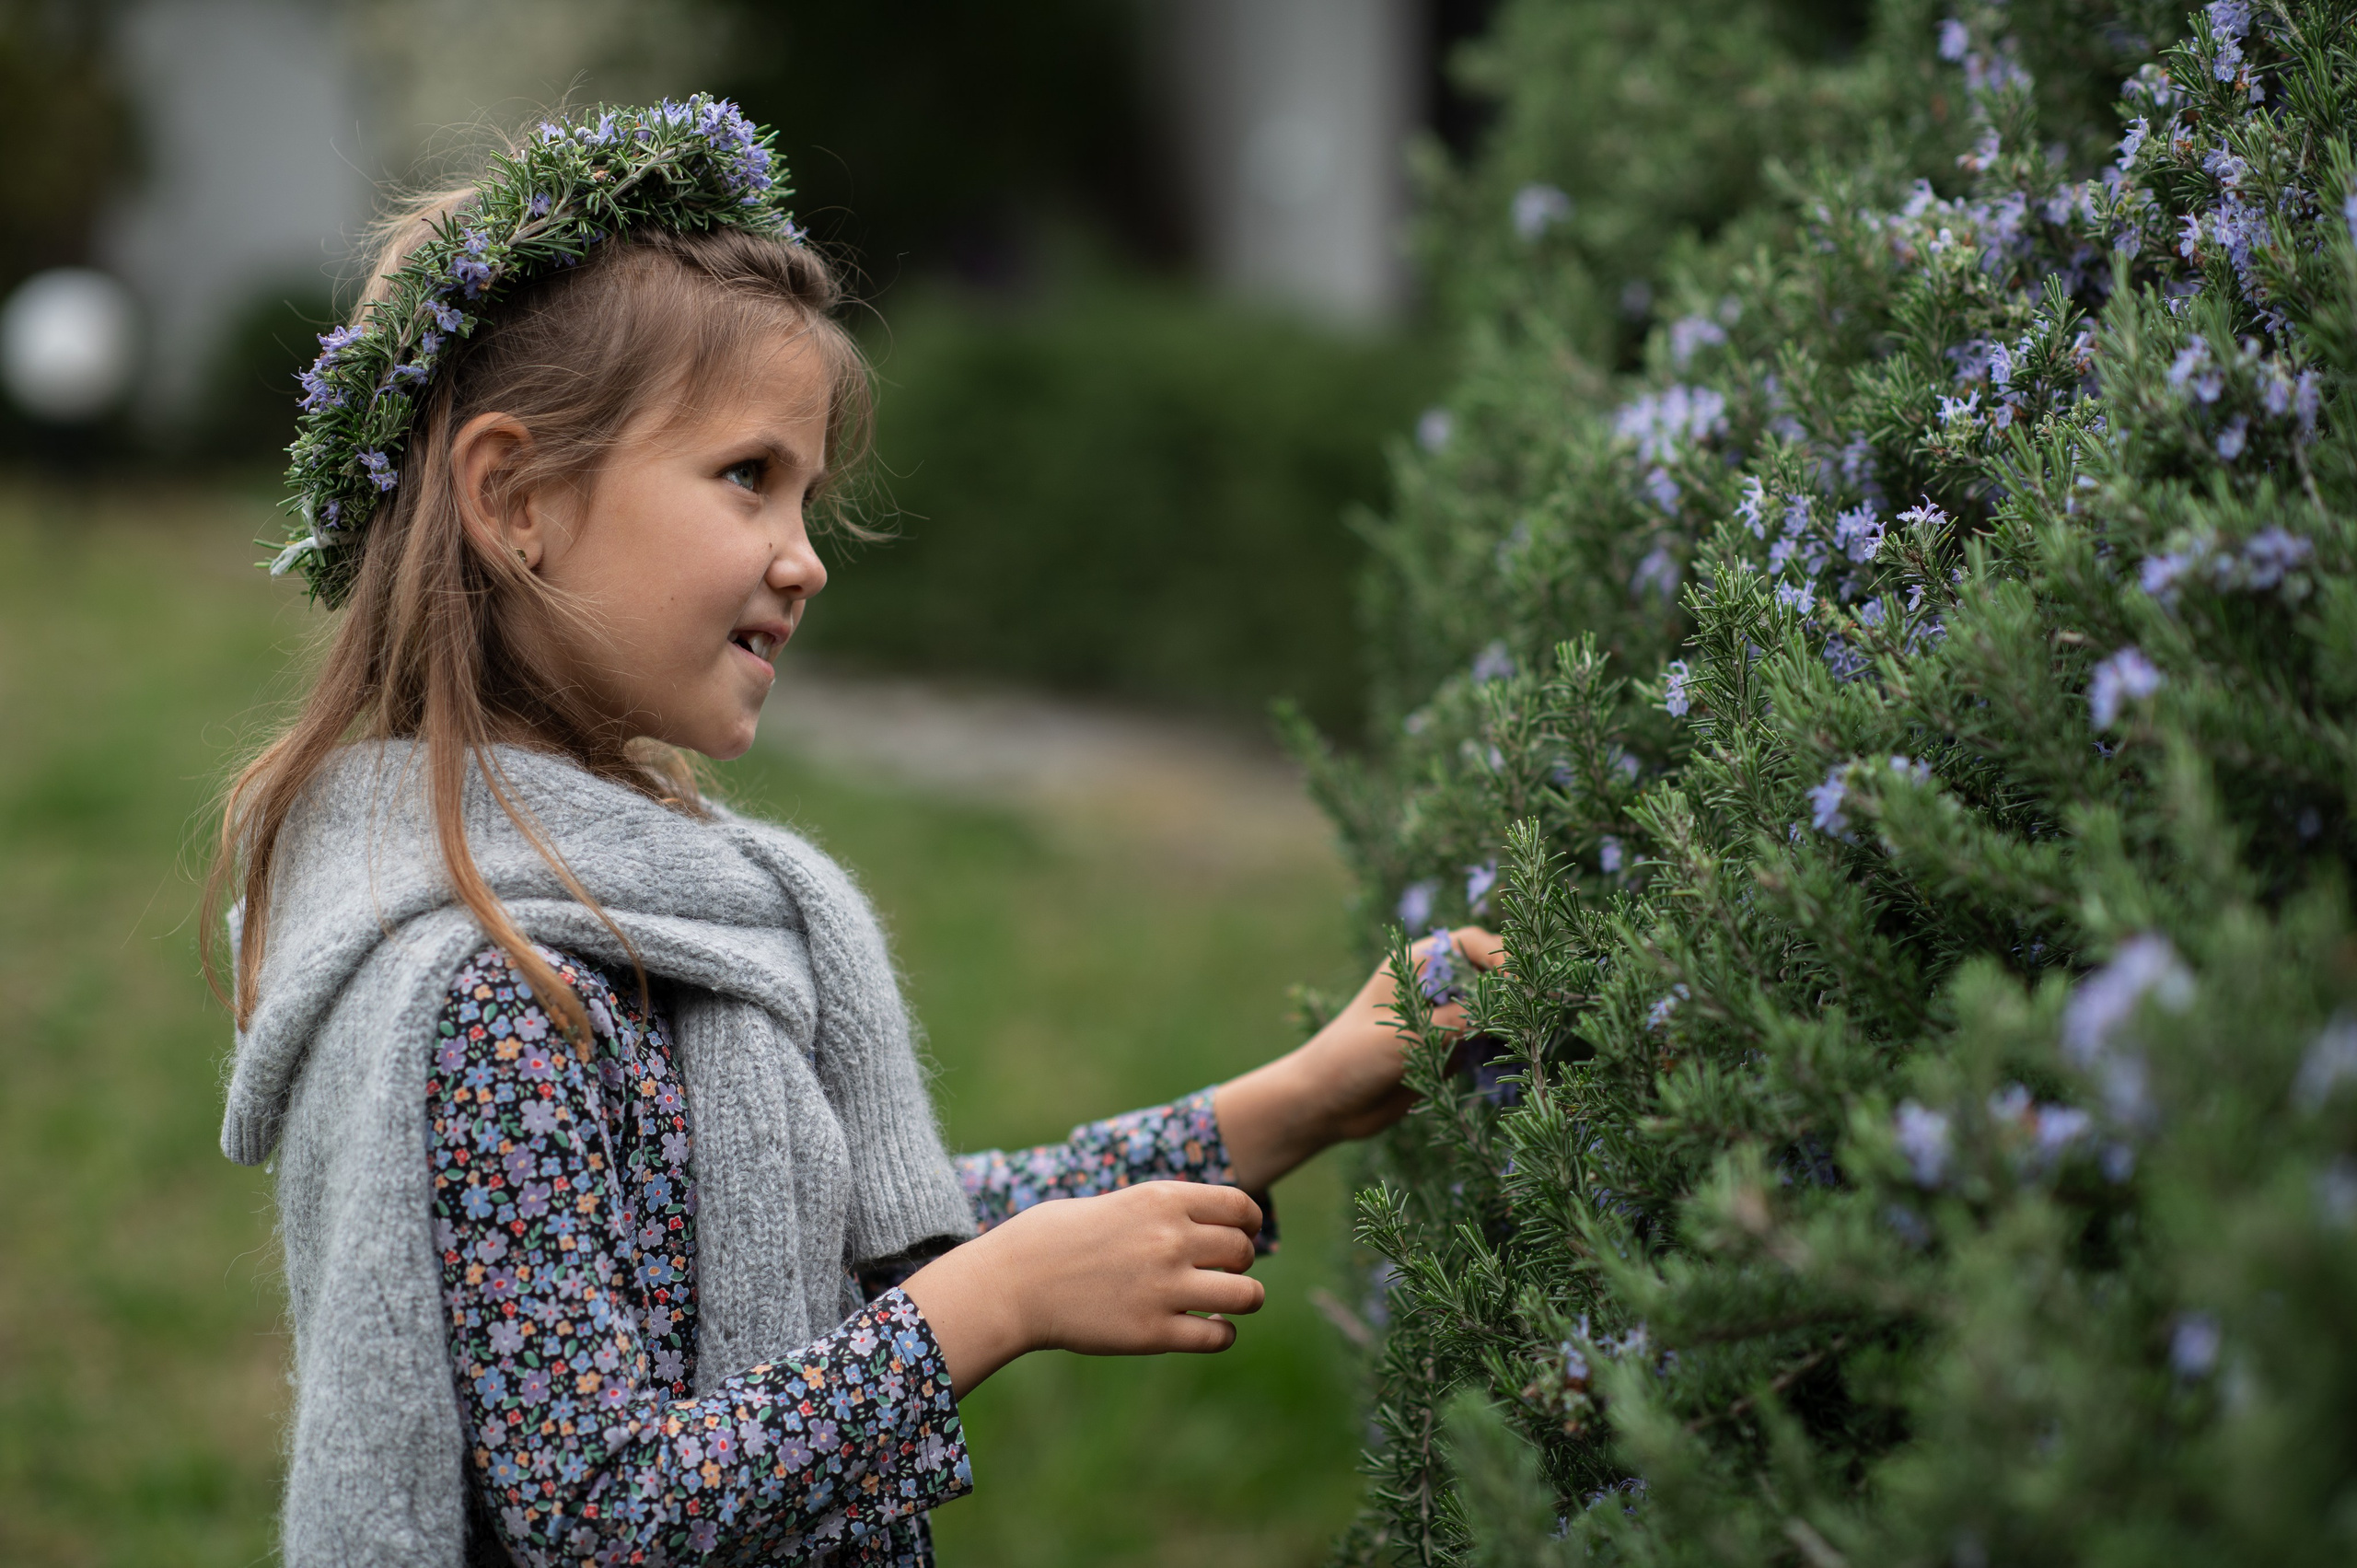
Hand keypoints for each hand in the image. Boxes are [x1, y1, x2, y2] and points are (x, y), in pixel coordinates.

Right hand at [900, 1180, 1264, 1395]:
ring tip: (1225, 1303)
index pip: (1239, 1206)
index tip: (1240, 1235)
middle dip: (1239, 1262)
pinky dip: (1222, 1333)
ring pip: (1246, 1295)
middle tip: (1221, 1271)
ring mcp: (1164, 1287)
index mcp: (1161, 1199)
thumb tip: (1201, 1224)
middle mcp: (1170, 1239)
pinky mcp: (1153, 1332)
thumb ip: (1161, 1210)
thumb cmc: (1053, 1239)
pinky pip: (1218, 1336)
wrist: (1012, 1283)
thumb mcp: (1115, 1203)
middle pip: (1244, 1250)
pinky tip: (1208, 1328)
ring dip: (1244, 1299)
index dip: (1248, 1223)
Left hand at [1213, 926, 1504, 1190]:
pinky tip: (1509, 1056)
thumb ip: (1456, 1019)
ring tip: (1526, 1037)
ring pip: (1491, 1006)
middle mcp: (1432, 984)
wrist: (1325, 1104)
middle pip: (1487, 972)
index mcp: (1414, 964)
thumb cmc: (1352, 1058)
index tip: (1520, 985)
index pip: (1469, 943)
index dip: (1500, 957)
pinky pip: (1485, 1038)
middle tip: (1532, 1014)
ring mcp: (1442, 1016)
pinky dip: (1500, 1043)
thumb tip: (1507, 1007)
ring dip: (1510, 1018)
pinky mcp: (1447, 1046)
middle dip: (1512, 988)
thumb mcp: (1406, 1036)